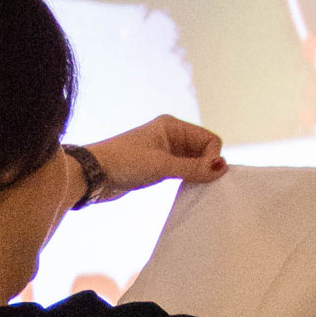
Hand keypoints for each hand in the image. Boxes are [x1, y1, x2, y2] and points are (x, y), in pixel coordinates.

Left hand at [87, 116, 226, 194]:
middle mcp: (171, 136)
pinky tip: (186, 189)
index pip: (209, 139)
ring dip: (198, 174)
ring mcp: (165, 151)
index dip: (212, 157)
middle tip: (202, 184)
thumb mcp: (162, 165)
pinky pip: (183, 171)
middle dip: (207, 166)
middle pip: (203, 150)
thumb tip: (222, 168)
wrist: (94, 174)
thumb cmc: (125, 162)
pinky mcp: (158, 166)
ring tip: (194, 188)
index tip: (207, 175)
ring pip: (194, 162)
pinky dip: (188, 179)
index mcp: (172, 126)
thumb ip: (193, 168)